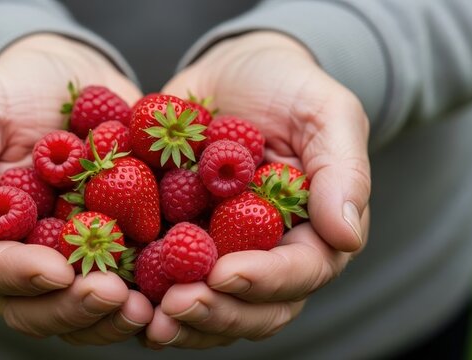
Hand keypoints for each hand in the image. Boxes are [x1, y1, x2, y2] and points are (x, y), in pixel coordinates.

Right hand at [0, 34, 151, 343]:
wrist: (70, 75)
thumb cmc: (12, 90)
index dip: (19, 277)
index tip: (56, 270)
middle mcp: (31, 255)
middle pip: (40, 307)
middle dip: (74, 307)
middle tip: (111, 295)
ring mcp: (78, 255)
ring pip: (87, 308)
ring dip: (113, 316)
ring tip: (145, 307)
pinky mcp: (122, 243)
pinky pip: (136, 281)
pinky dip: (153, 292)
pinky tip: (178, 286)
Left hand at [145, 31, 370, 347]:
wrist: (232, 74)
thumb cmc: (287, 88)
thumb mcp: (326, 113)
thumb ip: (343, 170)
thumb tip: (347, 235)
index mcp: (313, 232)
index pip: (300, 272)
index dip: (265, 281)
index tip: (223, 273)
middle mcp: (270, 255)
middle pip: (256, 309)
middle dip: (218, 313)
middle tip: (177, 305)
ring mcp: (224, 253)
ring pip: (213, 308)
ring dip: (183, 321)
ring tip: (149, 315)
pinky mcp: (183, 242)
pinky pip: (168, 282)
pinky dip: (149, 296)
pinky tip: (124, 296)